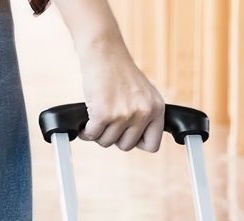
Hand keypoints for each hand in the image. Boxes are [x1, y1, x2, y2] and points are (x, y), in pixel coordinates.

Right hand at [77, 38, 164, 152]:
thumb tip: (136, 142)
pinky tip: (86, 122)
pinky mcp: (103, 114)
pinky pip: (92, 135)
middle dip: (114, 137)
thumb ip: (144, 116)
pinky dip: (86, 131)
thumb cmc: (119, 71)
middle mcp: (143, 112)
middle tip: (108, 122)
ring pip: (107, 142)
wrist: (104, 50)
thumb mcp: (143, 93)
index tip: (127, 134)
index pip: (152, 145)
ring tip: (97, 117)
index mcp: (156, 108)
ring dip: (98, 134)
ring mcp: (123, 114)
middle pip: (126, 146)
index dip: (137, 142)